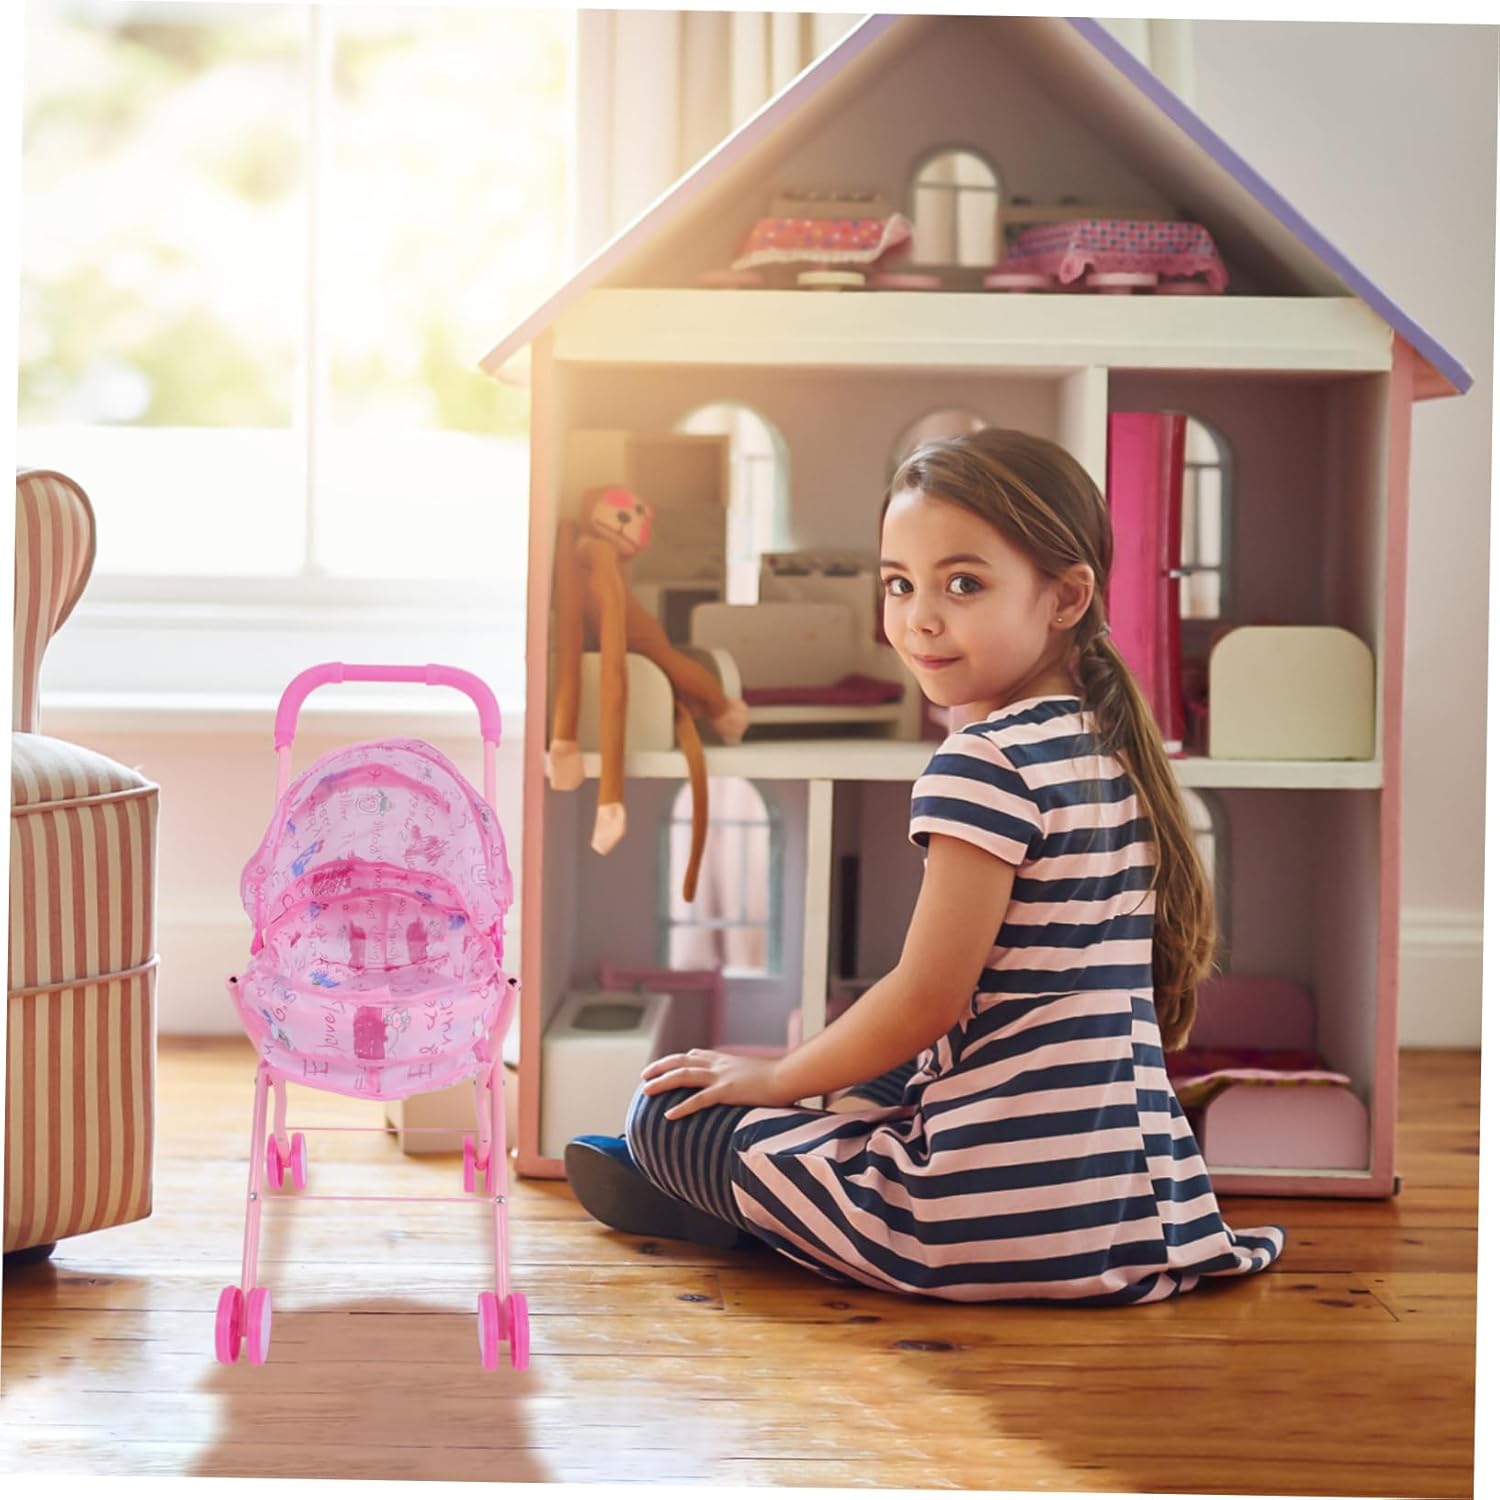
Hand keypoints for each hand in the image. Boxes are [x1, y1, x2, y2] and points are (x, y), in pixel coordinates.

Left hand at [640, 1049, 788, 1119]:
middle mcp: (719, 1064)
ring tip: (646, 1091)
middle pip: (682, 1061)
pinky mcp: (727, 1091)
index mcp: (726, 1059)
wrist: (789, 1076)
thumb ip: (745, 1076)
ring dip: (662, 1083)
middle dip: (660, 1067)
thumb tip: (745, 1084)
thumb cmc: (779, 1078)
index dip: (678, 1059)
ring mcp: (722, 1076)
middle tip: (644, 1076)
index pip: (695, 1054)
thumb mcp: (756, 1071)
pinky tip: (669, 1115)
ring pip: (683, 1075)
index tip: (665, 1064)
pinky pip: (699, 1100)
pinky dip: (682, 1107)